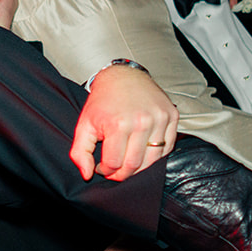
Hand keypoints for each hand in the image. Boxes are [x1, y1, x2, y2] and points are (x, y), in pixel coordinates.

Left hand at [72, 65, 177, 180]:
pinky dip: (155, 155)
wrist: (122, 76)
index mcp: (118, 124)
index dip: (106, 170)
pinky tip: (142, 151)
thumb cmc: (102, 101)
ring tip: (127, 160)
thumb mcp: (84, 125)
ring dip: (139, 167)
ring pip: (152, 160)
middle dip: (122, 173)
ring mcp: (160, 119)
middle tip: (115, 168)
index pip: (114, 163)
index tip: (102, 167)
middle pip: (134, 165)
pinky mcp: (172, 116)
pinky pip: (167, 147)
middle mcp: (142, 122)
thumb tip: (87, 174)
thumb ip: (80, 152)